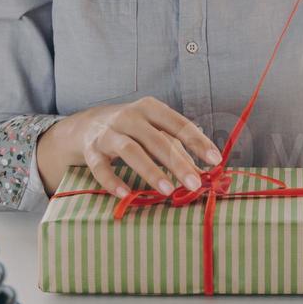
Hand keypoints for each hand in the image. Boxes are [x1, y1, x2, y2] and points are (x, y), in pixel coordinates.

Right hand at [35, 96, 222, 198]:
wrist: (87, 125)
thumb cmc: (132, 129)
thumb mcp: (154, 130)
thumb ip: (177, 147)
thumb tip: (202, 172)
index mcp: (150, 108)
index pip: (178, 124)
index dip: (198, 142)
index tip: (215, 160)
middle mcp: (129, 116)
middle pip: (157, 139)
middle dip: (177, 162)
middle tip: (194, 184)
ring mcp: (108, 132)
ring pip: (131, 151)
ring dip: (150, 171)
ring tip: (167, 190)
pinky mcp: (91, 150)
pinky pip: (101, 168)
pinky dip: (113, 182)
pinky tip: (126, 195)